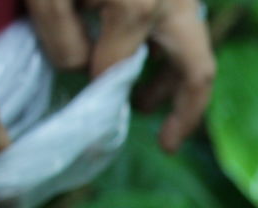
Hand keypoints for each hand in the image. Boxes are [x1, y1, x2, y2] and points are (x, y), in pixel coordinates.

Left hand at [26, 0, 214, 151]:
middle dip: (184, 111)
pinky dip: (169, 52)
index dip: (101, 86)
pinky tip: (142, 58)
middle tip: (165, 143)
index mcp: (139, 7)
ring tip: (145, 102)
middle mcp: (174, 2)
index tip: (85, 99)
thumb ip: (61, 35)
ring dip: (174, 81)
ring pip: (194, 49)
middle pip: (196, 70)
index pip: (120, 66)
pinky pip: (183, 29)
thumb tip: (83, 71)